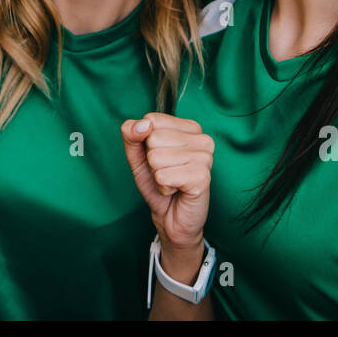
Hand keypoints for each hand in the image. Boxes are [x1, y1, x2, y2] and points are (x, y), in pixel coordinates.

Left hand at [121, 113, 212, 258]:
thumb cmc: (158, 184)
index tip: (159, 155)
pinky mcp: (202, 177)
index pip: (152, 119)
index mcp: (189, 127)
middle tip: (166, 172)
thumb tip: (142, 124)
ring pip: (157, 158)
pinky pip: (163, 176)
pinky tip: (176, 190)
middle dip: (152, 161)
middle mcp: (202, 139)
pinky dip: (163, 187)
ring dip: (158, 175)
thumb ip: (132, 134)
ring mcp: (204, 157)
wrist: (171, 217)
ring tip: (172, 181)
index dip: (146, 141)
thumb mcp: (138, 155)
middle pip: (154, 138)